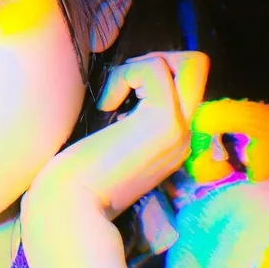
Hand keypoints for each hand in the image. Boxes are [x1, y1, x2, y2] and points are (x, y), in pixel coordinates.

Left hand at [20, 51, 208, 267]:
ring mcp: (180, 129)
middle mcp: (186, 134)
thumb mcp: (115, 141)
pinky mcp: (164, 123)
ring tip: (115, 98)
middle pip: (198, 66)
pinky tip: (106, 106)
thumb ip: (131, 118)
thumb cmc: (79, 176)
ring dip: (142, 66)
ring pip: (188, 62)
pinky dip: (125, 76)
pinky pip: (154, 69)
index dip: (155, 76)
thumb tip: (127, 83)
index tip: (121, 99)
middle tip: (124, 87)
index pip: (188, 84)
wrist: (69, 207)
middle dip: (157, 60)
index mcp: (173, 140)